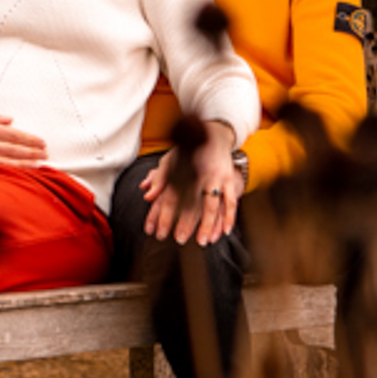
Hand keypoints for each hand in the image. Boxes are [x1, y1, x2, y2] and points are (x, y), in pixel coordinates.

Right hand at [0, 105, 47, 167]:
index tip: (42, 143)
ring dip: (22, 165)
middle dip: (30, 154)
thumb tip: (10, 121)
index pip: (11, 135)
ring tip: (37, 166)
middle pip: (10, 150)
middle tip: (46, 156)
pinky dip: (3, 172)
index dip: (29, 140)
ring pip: (2, 163)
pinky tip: (14, 173)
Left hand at [141, 120, 240, 245]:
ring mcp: (217, 178)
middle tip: (179, 240)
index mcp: (183, 170)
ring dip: (208, 225)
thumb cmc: (189, 151)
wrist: (214, 135)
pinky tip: (224, 232)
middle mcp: (200, 175)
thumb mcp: (169, 160)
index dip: (164, 216)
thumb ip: (158, 178)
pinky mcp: (230, 180)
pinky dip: (228, 218)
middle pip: (193, 204)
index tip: (159, 232)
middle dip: (186, 224)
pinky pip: (230, 202)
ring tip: (203, 242)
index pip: (171, 198)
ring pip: (213, 206)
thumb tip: (146, 193)